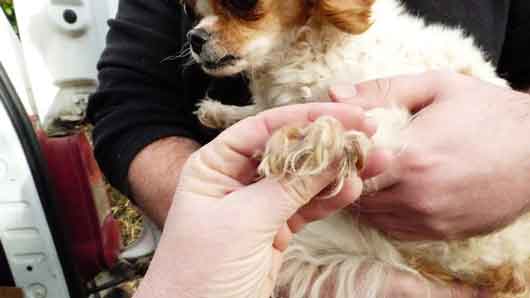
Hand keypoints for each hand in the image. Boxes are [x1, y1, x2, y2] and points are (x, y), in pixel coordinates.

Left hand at [133, 103, 384, 297]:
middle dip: (327, 142)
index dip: (306, 118)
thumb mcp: (243, 223)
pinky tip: (352, 188)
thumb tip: (331, 153)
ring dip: (336, 170)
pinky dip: (329, 198)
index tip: (345, 114)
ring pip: (302, 179)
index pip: (263, 128)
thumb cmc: (200, 272)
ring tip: (372, 160)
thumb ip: (288, 187)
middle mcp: (235, 180)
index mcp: (214, 165)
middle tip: (367, 133)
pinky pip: (306, 207)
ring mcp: (257, 205)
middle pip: (287, 150)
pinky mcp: (274, 229)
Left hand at [330, 70, 529, 239]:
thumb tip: (333, 94)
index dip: (340, 155)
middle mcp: (417, 193)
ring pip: (372, 215)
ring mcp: (430, 217)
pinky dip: (385, 213)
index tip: (344, 143)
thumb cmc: (486, 111)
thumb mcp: (435, 86)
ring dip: (365, 196)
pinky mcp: (442, 232)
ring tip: (374, 173)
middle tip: (354, 159)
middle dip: (349, 176)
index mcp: (411, 154)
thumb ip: (380, 91)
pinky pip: (394, 229)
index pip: (349, 166)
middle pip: (357, 194)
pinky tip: (393, 192)